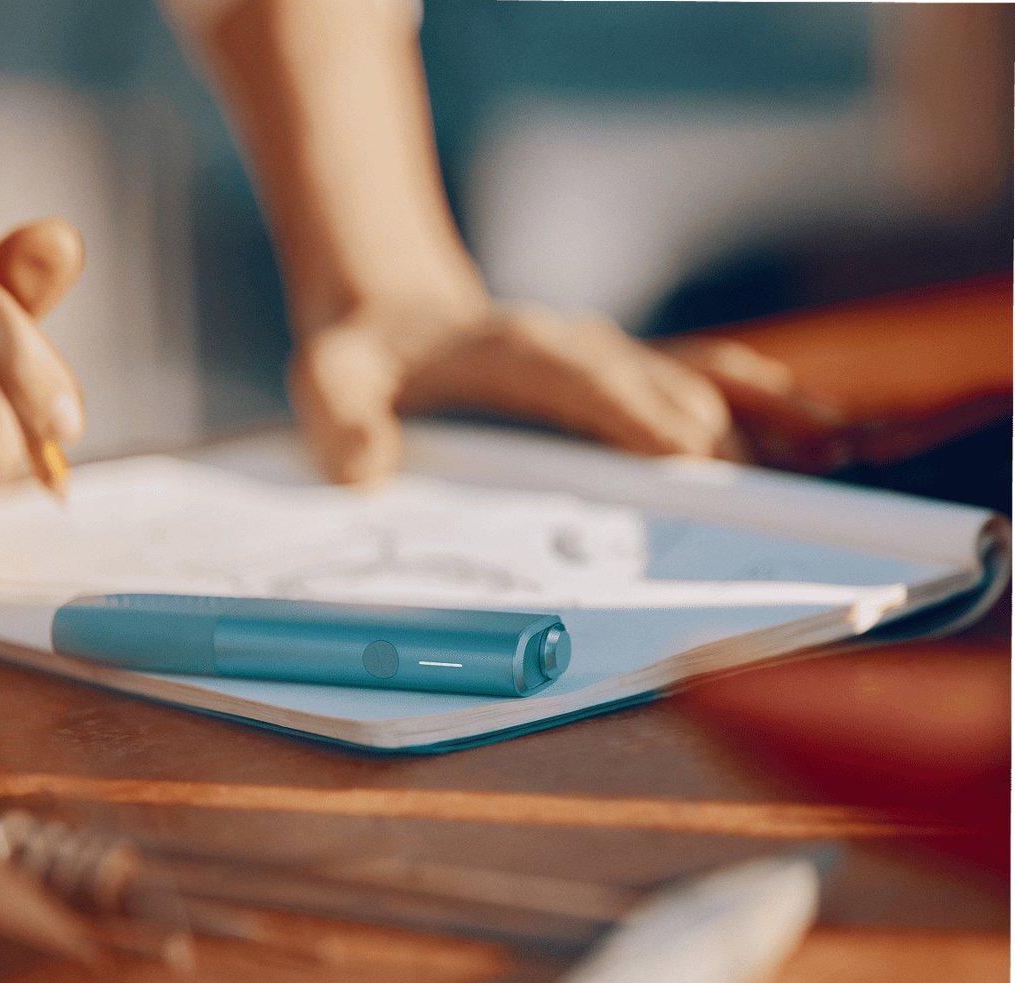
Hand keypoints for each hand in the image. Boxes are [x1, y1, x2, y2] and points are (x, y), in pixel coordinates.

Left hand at [290, 298, 843, 483]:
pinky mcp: (620, 383)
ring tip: (829, 453)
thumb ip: (340, 417)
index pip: (578, 374)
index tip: (684, 443)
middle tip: (768, 495)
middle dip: (710, 434)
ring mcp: (604, 364)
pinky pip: (700, 383)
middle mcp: (573, 349)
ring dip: (760, 413)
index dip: (631, 406)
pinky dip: (757, 404)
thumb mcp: (327, 379)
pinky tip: (812, 435)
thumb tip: (369, 468)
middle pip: (655, 384)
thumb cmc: (366, 356)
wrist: (394, 315)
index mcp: (508, 348)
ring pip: (694, 378)